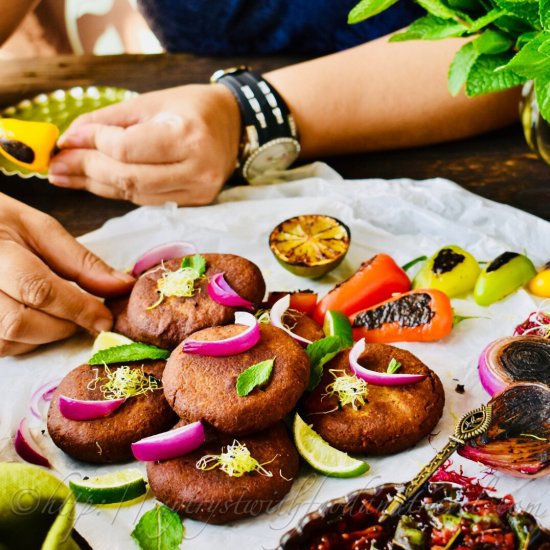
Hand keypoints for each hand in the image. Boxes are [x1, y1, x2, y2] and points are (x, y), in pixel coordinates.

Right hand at [0, 194, 133, 355]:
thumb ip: (81, 262)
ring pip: (5, 342)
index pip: (38, 288)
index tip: (105, 319)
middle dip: (62, 326)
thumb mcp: (40, 228)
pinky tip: (32, 321)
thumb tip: (123, 287)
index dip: (78, 309)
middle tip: (83, 316)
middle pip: (19, 323)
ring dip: (42, 337)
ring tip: (56, 315)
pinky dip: (22, 342)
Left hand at [48, 84, 240, 205]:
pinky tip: (98, 181)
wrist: (235, 124)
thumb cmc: (191, 107)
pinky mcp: (197, 201)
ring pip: (136, 194)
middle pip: (128, 177)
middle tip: (55, 166)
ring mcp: (199, 190)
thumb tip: (69, 139)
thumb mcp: (150, 102)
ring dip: (98, 185)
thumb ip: (108, 121)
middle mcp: (197, 168)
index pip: (127, 148)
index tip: (65, 140)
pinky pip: (149, 200)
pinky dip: (120, 190)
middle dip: (87, 170)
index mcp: (187, 135)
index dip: (91, 145)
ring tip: (69, 174)